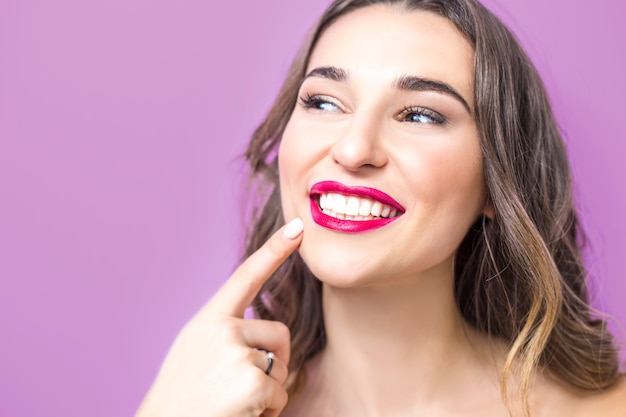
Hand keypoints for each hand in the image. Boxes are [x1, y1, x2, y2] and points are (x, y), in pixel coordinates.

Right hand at [135, 218, 304, 416]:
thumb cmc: (183, 396)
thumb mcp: (196, 351)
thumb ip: (226, 333)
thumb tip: (269, 338)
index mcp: (208, 320)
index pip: (246, 276)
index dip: (274, 250)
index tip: (298, 228)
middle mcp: (222, 330)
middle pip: (280, 332)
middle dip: (276, 359)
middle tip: (248, 385)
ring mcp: (236, 354)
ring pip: (280, 367)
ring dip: (267, 390)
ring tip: (233, 403)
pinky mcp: (250, 382)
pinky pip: (279, 394)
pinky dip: (268, 411)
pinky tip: (240, 416)